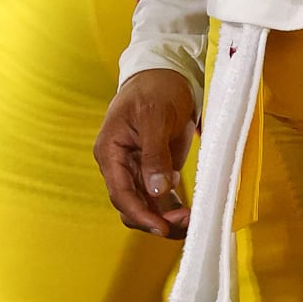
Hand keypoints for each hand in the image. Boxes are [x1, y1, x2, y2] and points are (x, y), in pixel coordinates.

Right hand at [95, 68, 196, 236]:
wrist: (166, 74)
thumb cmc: (155, 89)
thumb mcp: (154, 116)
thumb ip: (154, 154)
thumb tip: (158, 190)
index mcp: (111, 152)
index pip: (120, 192)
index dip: (140, 214)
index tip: (162, 227)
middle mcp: (120, 166)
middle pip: (131, 207)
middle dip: (155, 220)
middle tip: (186, 221)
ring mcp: (138, 171)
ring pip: (146, 208)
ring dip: (166, 219)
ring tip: (192, 219)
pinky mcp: (156, 172)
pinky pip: (160, 200)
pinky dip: (172, 210)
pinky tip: (189, 214)